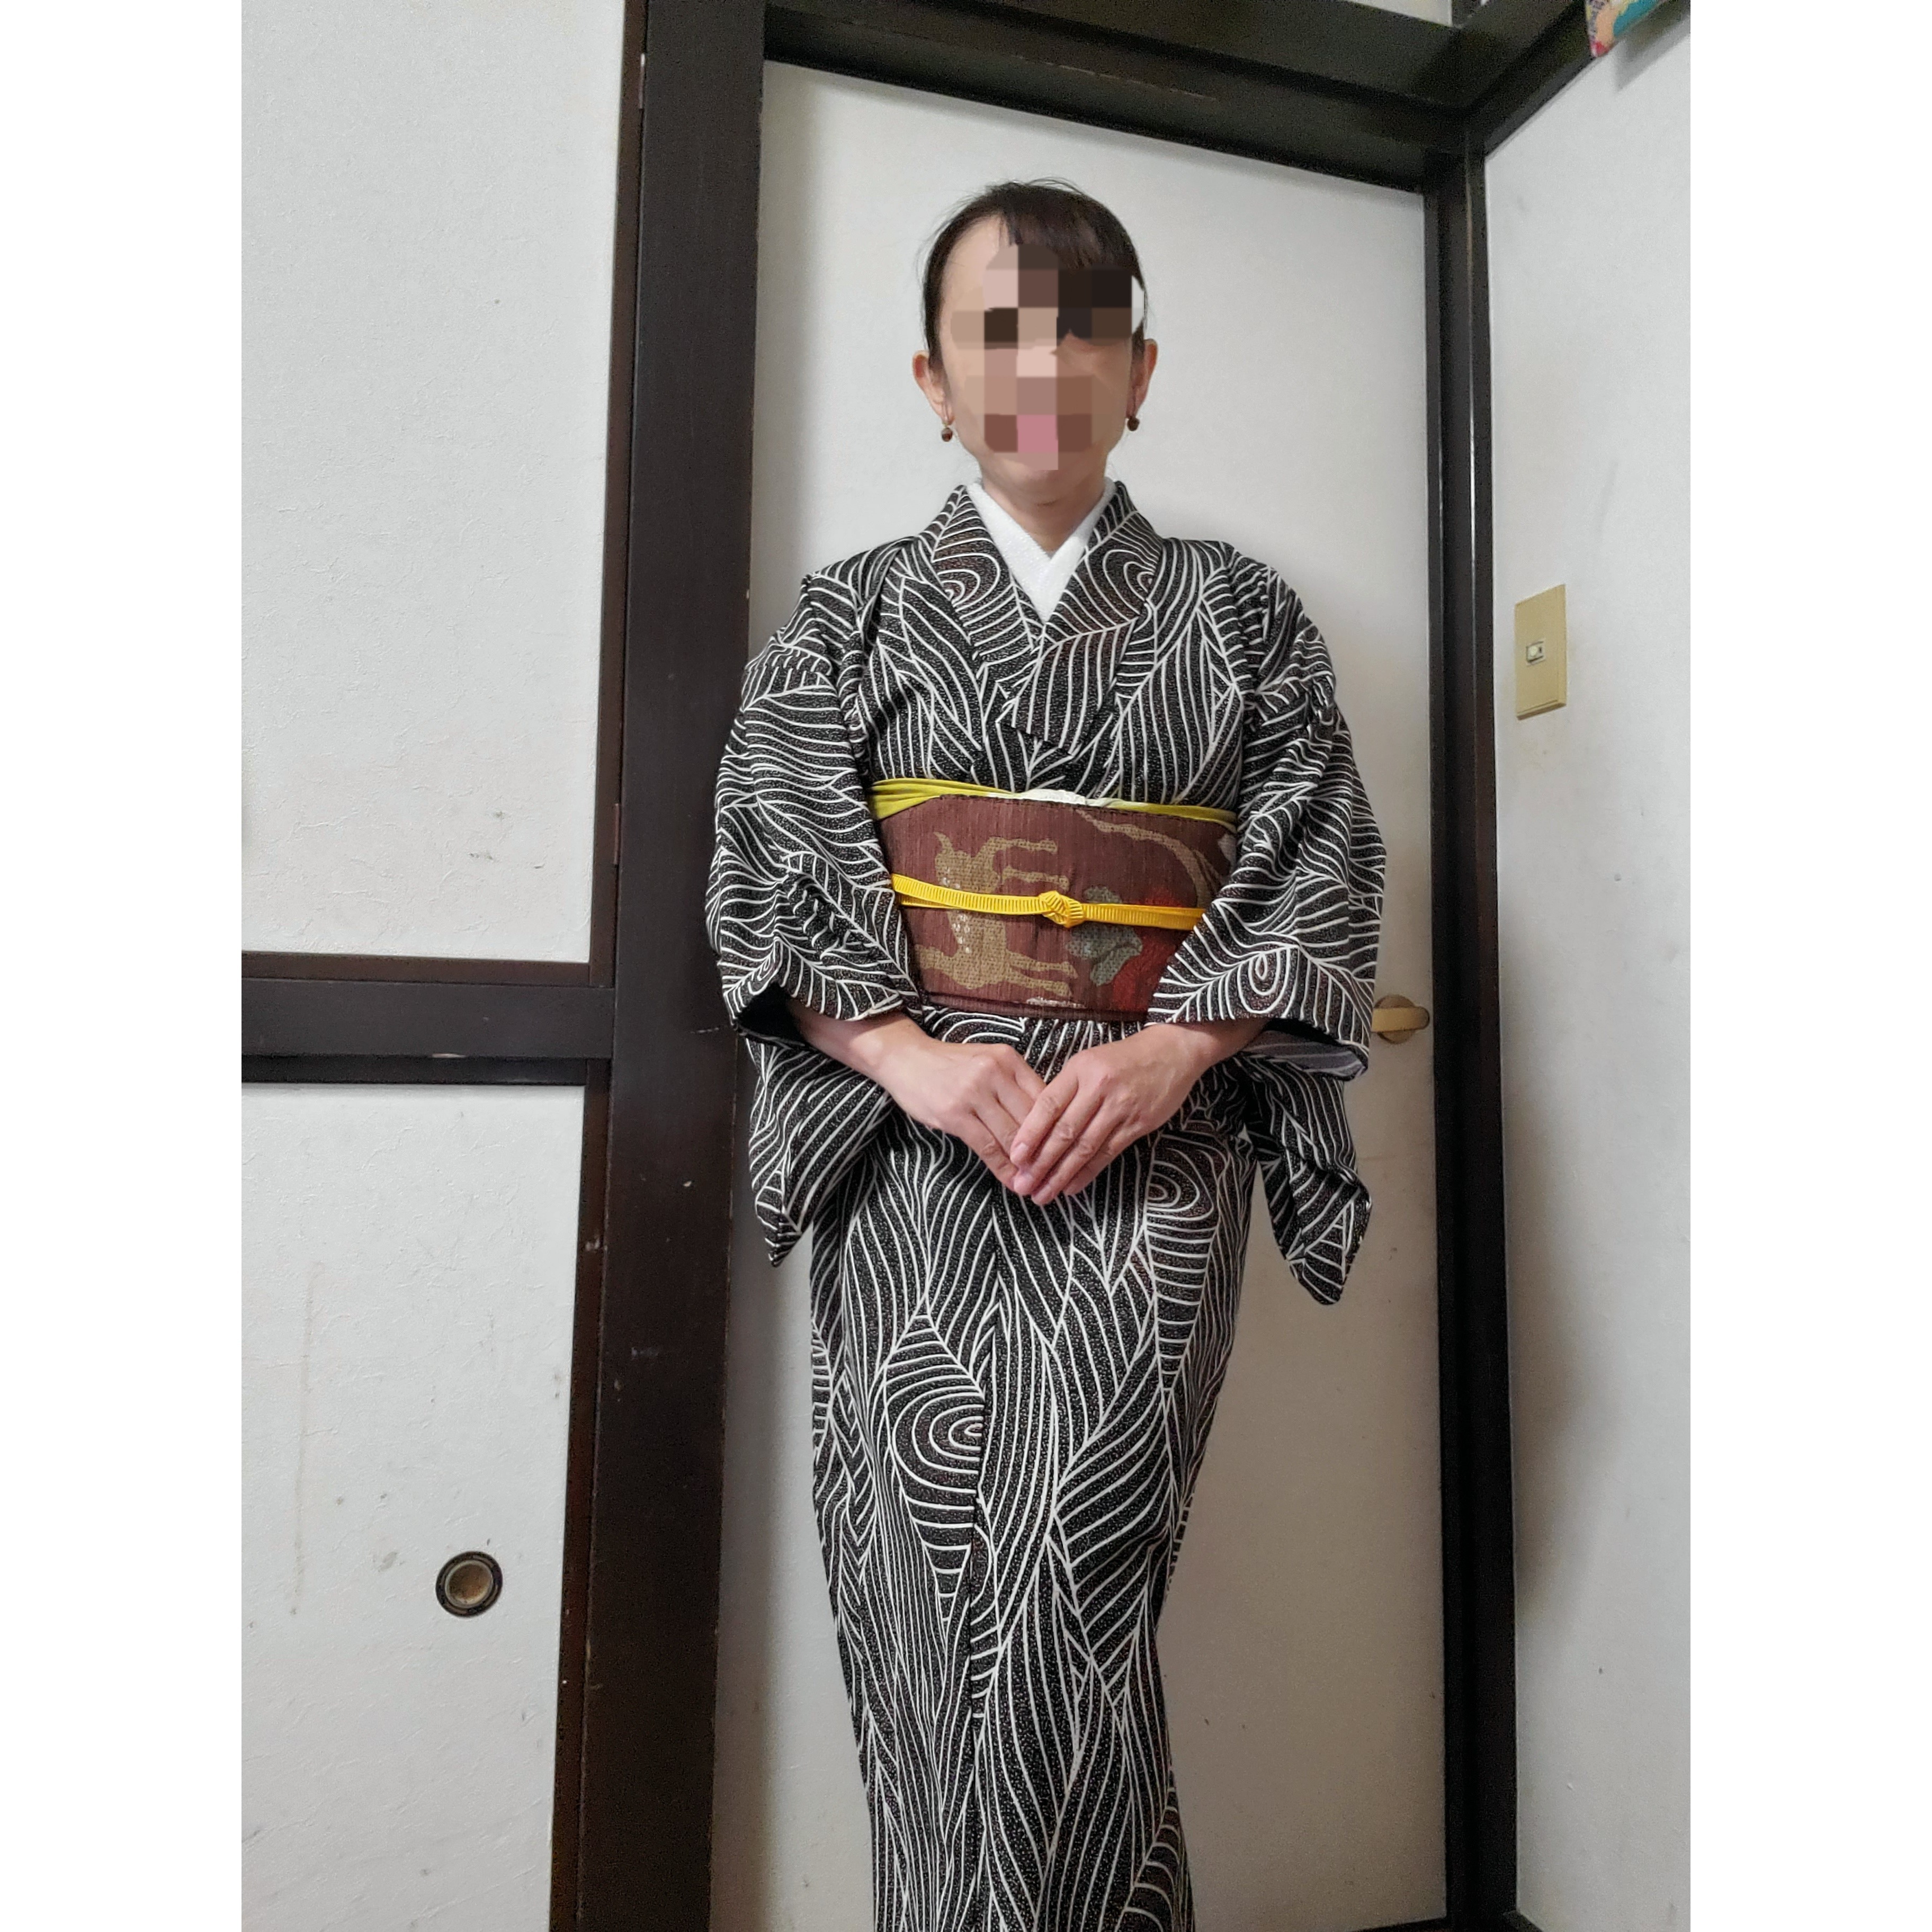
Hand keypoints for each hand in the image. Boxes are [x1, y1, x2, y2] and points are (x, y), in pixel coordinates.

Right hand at [785, 1000, 1044, 1185]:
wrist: (906, 1058)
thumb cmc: (951, 1066)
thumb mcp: (988, 1064)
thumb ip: (1015, 1088)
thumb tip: (1047, 1124)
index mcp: (1009, 1060)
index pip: (1045, 1099)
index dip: (1058, 1130)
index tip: (1069, 1154)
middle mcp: (995, 1072)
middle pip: (1032, 1120)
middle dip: (1047, 1153)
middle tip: (1060, 1178)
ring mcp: (974, 1092)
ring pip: (1012, 1136)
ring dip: (1026, 1166)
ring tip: (1038, 1186)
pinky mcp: (954, 1113)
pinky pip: (986, 1146)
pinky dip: (1002, 1168)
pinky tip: (1012, 1182)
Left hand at [1008, 1016, 1269, 1204]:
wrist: (1172, 1051)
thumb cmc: (1122, 1059)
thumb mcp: (1088, 1062)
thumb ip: (1065, 1090)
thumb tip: (1034, 1126)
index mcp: (1081, 1069)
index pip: (1048, 1105)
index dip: (1030, 1134)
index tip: (1014, 1157)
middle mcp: (1099, 1087)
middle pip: (1065, 1131)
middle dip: (1041, 1163)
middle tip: (1023, 1185)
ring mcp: (1121, 1107)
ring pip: (1085, 1147)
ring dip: (1062, 1174)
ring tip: (1044, 1194)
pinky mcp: (1139, 1123)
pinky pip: (1108, 1153)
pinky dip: (1088, 1173)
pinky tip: (1072, 1186)